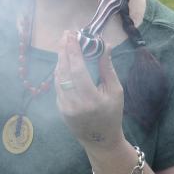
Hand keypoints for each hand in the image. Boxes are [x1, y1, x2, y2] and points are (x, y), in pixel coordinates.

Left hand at [55, 31, 124, 150]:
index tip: (72, 35)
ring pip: (58, 76)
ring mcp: (64, 107)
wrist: (100, 140)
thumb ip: (107, 68)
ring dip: (61, 58)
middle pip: (65, 71)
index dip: (73, 51)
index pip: (78, 70)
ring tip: (65, 42)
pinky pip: (58, 85)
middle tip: (66, 33)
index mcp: (91, 100)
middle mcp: (74, 103)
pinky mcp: (59, 109)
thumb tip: (104, 44)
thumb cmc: (112, 114)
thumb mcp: (116, 91)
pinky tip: (64, 60)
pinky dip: (60, 70)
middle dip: (64, 50)